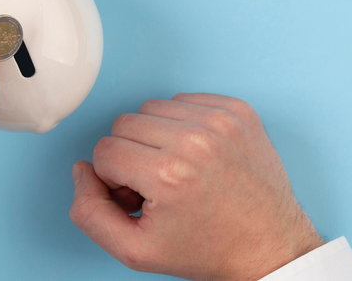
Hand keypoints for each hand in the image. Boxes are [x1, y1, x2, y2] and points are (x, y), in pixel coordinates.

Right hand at [70, 93, 323, 280]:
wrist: (270, 248)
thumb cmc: (208, 250)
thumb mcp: (135, 251)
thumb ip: (89, 213)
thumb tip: (81, 170)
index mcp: (168, 174)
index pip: (103, 151)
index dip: (116, 180)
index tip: (141, 199)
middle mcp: (195, 140)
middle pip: (123, 124)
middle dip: (132, 155)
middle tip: (158, 186)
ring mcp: (221, 121)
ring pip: (152, 108)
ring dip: (156, 136)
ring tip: (179, 169)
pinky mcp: (238, 111)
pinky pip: (184, 100)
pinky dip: (183, 124)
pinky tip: (198, 154)